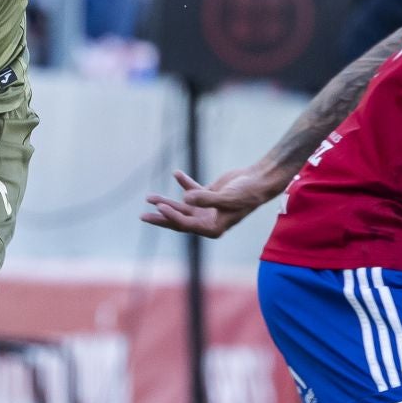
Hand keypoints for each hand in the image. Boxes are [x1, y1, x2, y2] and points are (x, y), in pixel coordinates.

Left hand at [142, 165, 285, 237]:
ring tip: (149, 197)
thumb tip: (185, 199)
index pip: (186, 225)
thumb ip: (206, 198)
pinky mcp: (207, 196)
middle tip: (142, 216)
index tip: (160, 206)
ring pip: (181, 207)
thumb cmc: (247, 192)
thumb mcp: (227, 197)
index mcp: (212, 228)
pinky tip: (176, 173)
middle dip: (160, 217)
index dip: (171, 216)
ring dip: (166, 201)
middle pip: (178, 221)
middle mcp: (207, 221)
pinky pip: (191, 191)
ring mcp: (206, 209)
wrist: (259, 181)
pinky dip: (184, 183)